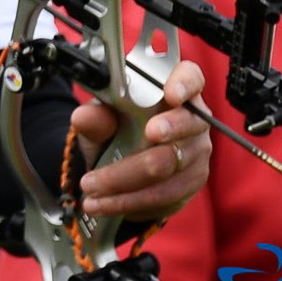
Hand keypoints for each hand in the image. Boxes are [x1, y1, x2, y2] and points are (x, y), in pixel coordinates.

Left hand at [68, 56, 212, 218]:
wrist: (119, 162)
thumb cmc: (115, 128)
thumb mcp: (99, 119)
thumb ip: (95, 117)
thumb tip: (85, 116)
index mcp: (173, 89)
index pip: (190, 77)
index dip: (184, 83)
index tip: (171, 94)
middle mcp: (193, 118)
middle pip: (183, 128)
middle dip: (160, 135)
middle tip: (139, 140)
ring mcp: (197, 151)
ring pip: (168, 168)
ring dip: (124, 183)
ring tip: (91, 188)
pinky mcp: (192, 181)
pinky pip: (164, 195)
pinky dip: (130, 201)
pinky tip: (105, 203)